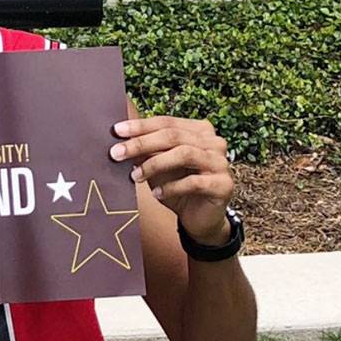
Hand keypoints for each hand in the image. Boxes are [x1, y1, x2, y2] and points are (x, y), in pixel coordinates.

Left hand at [109, 116, 233, 244]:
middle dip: (141, 143)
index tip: (116, 131)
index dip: (141, 126)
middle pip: (173, 136)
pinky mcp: (223, 185)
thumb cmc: (177, 187)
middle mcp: (214, 142)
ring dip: (154, 164)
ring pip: (183, 154)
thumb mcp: (158, 166)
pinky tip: (156, 194)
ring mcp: (221, 162)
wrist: (199, 218)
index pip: (167, 122)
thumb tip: (121, 140)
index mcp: (199, 130)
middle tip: (116, 153)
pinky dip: (171, 187)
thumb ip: (146, 151)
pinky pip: (193, 182)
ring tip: (134, 176)